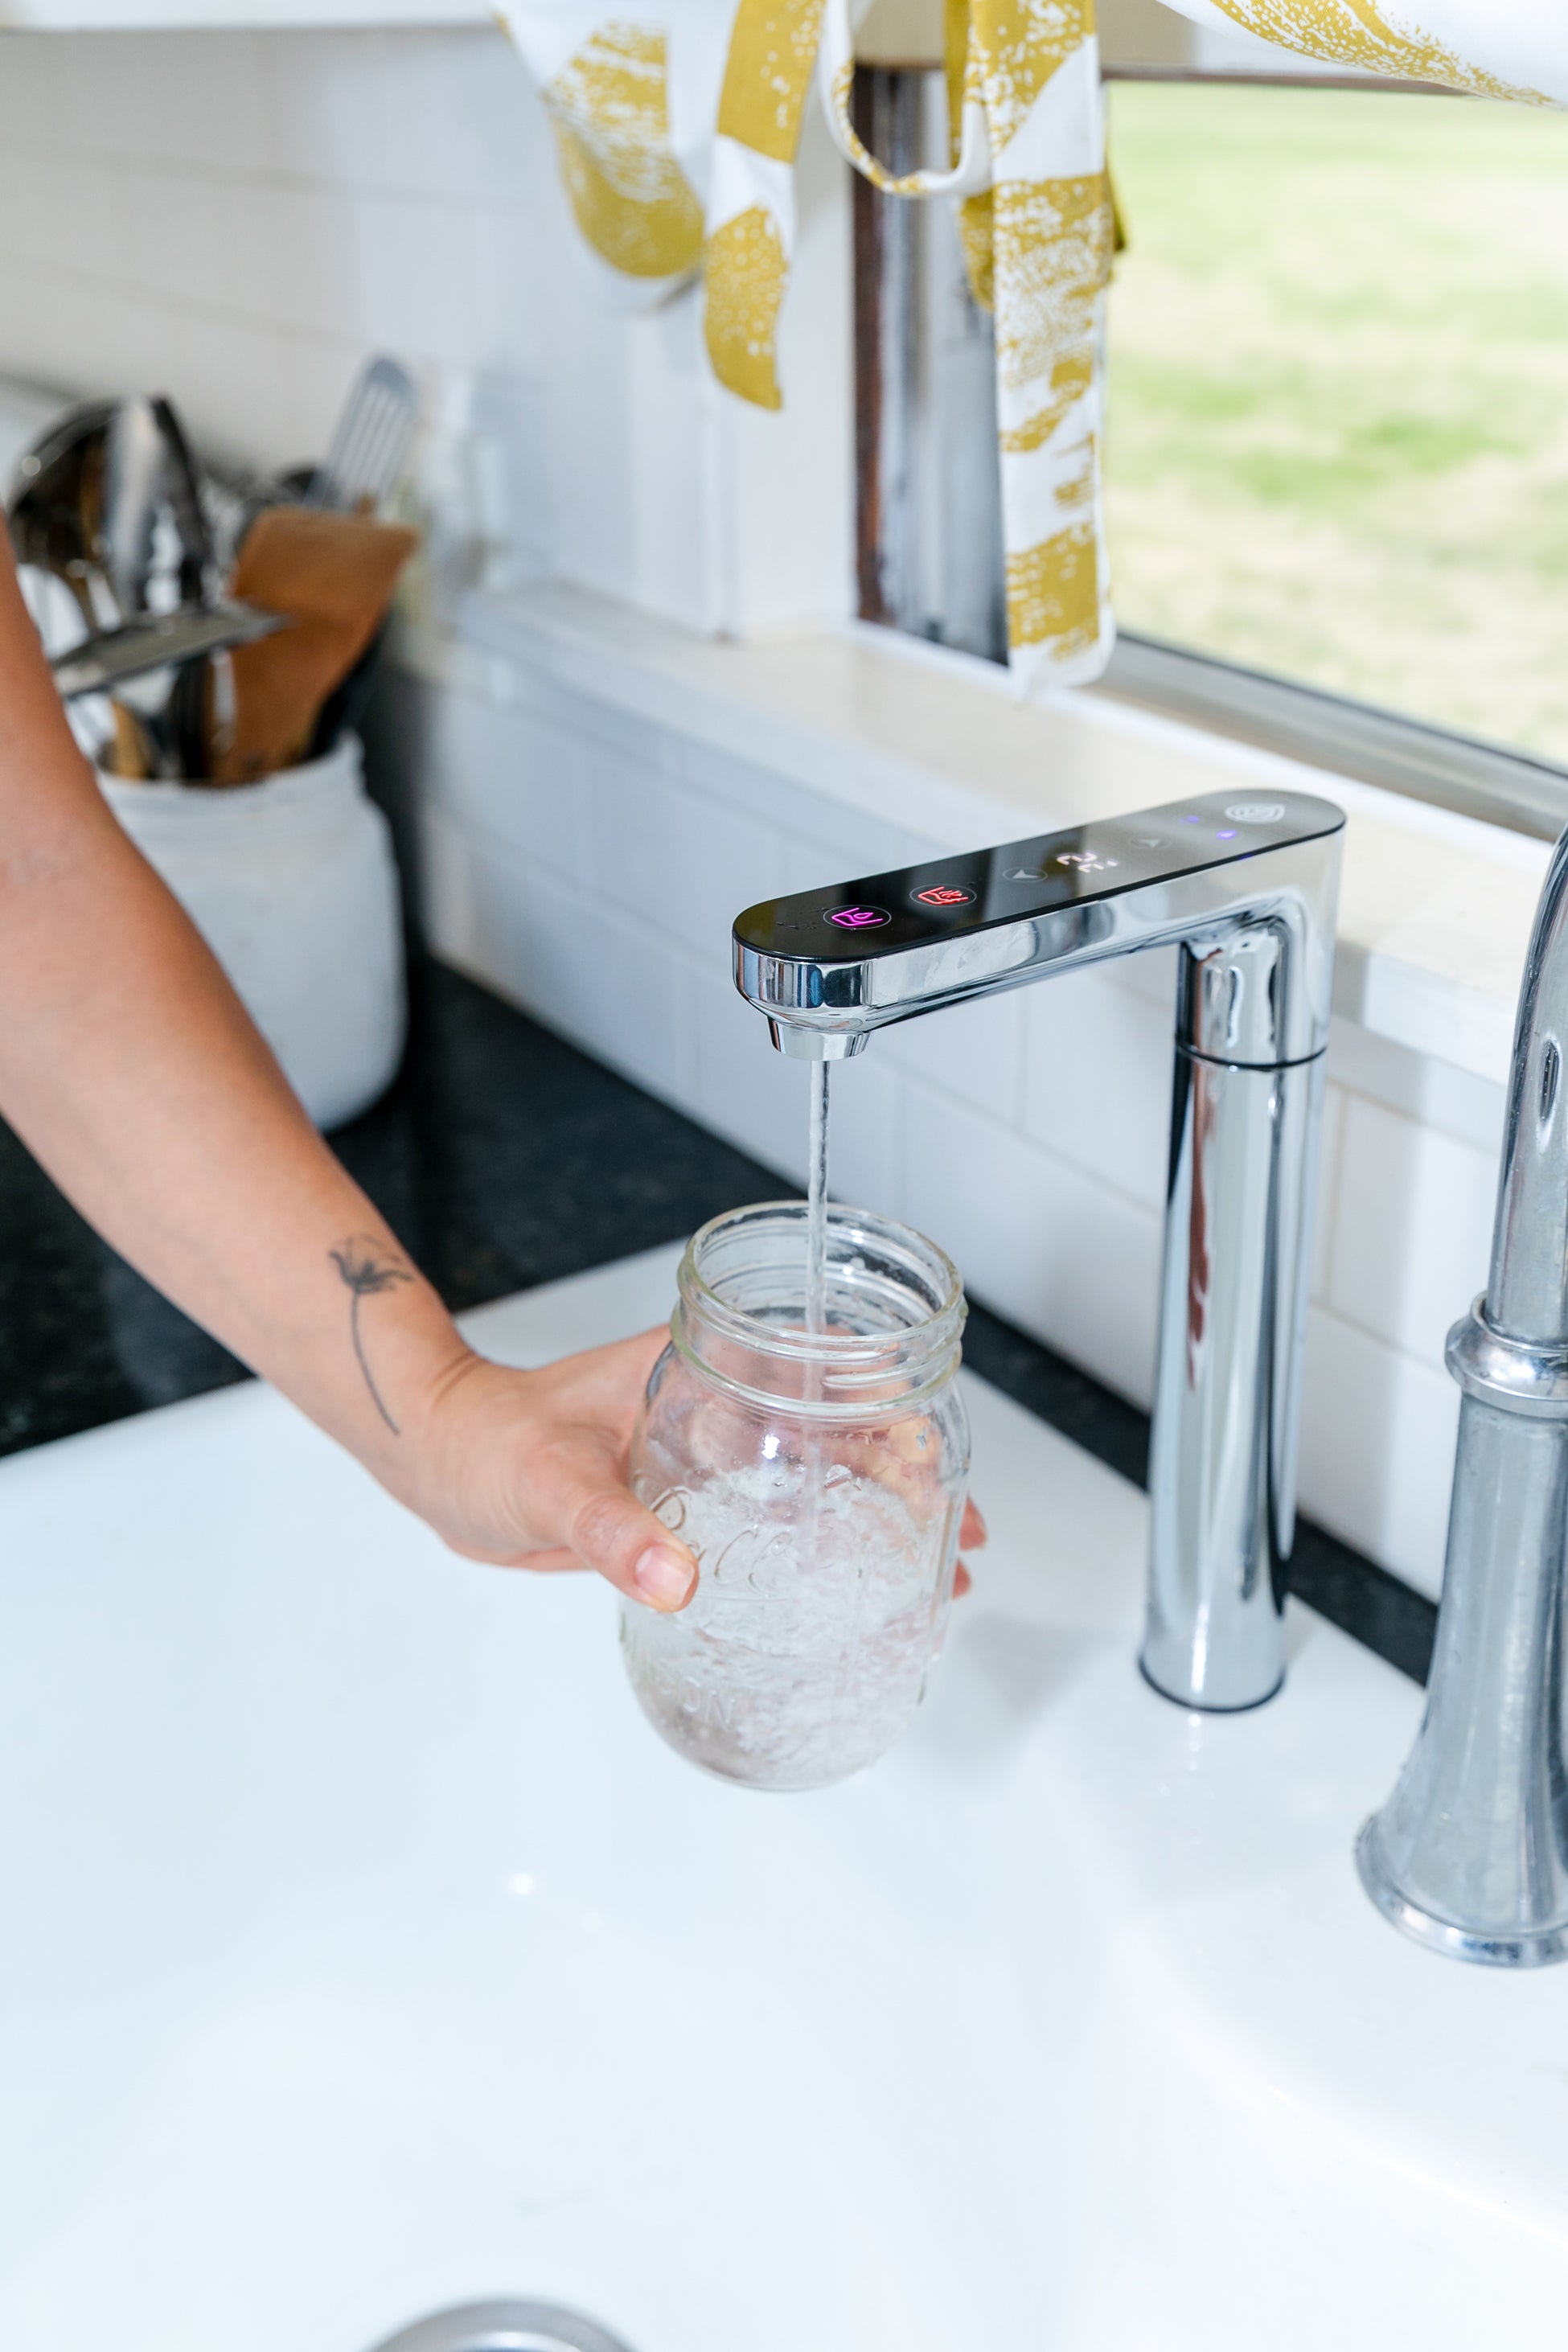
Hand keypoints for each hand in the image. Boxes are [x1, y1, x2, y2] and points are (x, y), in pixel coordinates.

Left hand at [407, 1327, 986, 1611]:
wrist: (440, 1461)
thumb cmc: (486, 1439)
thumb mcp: (549, 1480)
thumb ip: (609, 1529)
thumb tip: (674, 1580)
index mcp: (700, 1369)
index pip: (826, 1377)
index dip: (895, 1422)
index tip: (935, 1473)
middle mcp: (715, 1403)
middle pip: (845, 1430)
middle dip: (913, 1478)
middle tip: (958, 1540)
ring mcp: (705, 1450)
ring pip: (819, 1474)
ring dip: (878, 1514)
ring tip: (930, 1574)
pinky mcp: (685, 1498)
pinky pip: (774, 1516)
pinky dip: (822, 1543)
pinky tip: (846, 1588)